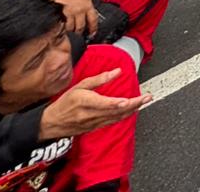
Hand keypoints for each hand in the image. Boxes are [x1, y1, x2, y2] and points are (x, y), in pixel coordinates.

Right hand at [38, 68, 152, 140]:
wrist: (52, 124)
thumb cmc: (65, 103)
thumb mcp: (79, 86)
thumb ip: (99, 79)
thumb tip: (117, 71)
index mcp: (85, 102)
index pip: (103, 103)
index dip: (116, 103)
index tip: (128, 100)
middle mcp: (91, 114)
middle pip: (115, 110)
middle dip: (133, 104)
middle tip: (147, 97)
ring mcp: (94, 123)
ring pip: (117, 117)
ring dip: (132, 110)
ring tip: (145, 102)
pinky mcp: (96, 127)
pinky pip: (113, 121)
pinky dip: (124, 115)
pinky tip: (133, 110)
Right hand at [52, 0, 97, 36]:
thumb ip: (86, 6)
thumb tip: (88, 15)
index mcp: (89, 5)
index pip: (94, 19)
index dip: (94, 28)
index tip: (93, 33)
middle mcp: (83, 9)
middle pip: (82, 25)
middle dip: (81, 32)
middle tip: (80, 36)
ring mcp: (74, 12)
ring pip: (74, 27)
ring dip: (72, 30)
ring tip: (71, 32)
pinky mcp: (66, 13)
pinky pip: (67, 24)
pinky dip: (66, 27)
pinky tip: (65, 28)